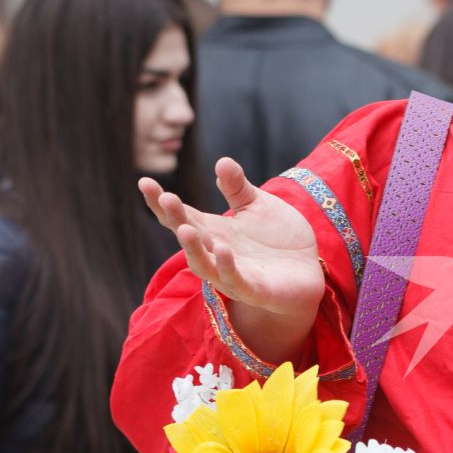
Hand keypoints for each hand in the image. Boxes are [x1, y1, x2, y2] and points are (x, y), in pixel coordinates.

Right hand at [140, 158, 324, 358]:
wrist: (307, 271)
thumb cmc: (279, 239)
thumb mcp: (258, 206)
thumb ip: (238, 188)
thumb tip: (221, 161)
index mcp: (213, 231)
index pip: (182, 216)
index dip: (161, 202)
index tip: (144, 181)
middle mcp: (216, 253)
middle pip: (188, 238)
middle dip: (176, 219)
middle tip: (165, 198)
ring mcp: (232, 274)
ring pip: (204, 265)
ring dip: (193, 248)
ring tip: (185, 228)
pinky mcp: (254, 290)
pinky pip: (236, 281)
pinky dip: (227, 267)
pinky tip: (223, 249)